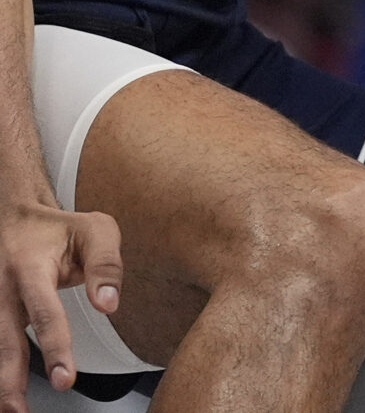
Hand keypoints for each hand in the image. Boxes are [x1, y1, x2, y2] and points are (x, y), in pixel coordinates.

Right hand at [0, 195, 120, 406]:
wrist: (13, 215)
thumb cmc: (60, 228)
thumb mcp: (96, 230)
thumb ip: (106, 265)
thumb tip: (110, 306)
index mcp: (29, 267)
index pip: (44, 313)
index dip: (55, 347)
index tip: (66, 378)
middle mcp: (2, 288)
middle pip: (5, 340)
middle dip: (12, 379)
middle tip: (23, 410)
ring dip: (1, 381)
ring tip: (13, 411)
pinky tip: (5, 393)